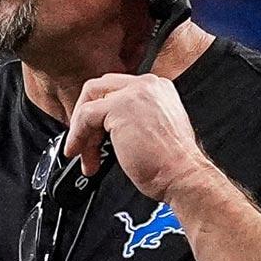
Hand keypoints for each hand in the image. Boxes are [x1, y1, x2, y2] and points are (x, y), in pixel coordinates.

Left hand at [63, 73, 209, 200]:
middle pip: (98, 90)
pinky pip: (85, 116)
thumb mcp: (153, 130)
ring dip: (81, 134)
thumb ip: (132, 119)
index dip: (99, 113)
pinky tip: (81, 154)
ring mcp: (134, 93)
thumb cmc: (172, 164)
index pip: (115, 90)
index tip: (92, 134)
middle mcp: (147, 85)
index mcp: (157, 88)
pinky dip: (77, 136)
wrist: (183, 176)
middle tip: (83, 145)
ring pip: (89, 104)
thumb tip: (105, 128)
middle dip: (85, 120)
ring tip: (87, 159)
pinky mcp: (120, 106)